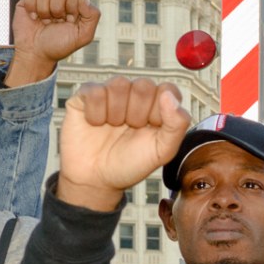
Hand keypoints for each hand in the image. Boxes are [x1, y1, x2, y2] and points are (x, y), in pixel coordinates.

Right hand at [6, 0, 100, 85]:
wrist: (36, 54)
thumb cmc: (59, 45)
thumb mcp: (83, 36)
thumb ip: (92, 16)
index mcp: (76, 2)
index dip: (73, 4)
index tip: (69, 20)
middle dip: (58, 8)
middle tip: (56, 22)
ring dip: (44, 10)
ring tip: (45, 22)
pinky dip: (31, 7)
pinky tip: (34, 17)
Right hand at [58, 76, 191, 211]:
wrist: (95, 179)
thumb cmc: (129, 164)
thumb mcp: (162, 151)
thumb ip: (177, 124)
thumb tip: (168, 95)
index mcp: (157, 104)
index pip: (167, 89)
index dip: (159, 112)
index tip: (150, 130)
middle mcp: (134, 94)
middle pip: (143, 85)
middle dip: (137, 114)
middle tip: (129, 130)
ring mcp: (110, 92)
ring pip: (119, 84)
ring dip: (116, 113)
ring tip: (112, 127)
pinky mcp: (86, 95)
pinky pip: (95, 91)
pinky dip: (96, 113)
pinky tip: (95, 124)